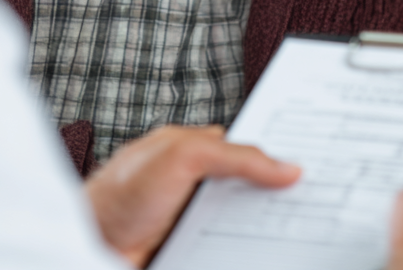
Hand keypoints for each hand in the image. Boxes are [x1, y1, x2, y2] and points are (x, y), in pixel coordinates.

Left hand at [84, 124, 299, 266]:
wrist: (87, 250)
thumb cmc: (118, 195)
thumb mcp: (183, 156)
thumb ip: (236, 156)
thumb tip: (285, 168)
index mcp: (188, 150)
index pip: (243, 147)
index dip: (274, 154)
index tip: (310, 163)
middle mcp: (191, 186)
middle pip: (247, 190)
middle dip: (276, 196)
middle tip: (314, 201)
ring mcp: (190, 223)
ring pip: (241, 226)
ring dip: (262, 231)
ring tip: (299, 232)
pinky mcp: (191, 253)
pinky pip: (228, 252)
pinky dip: (245, 254)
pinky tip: (265, 254)